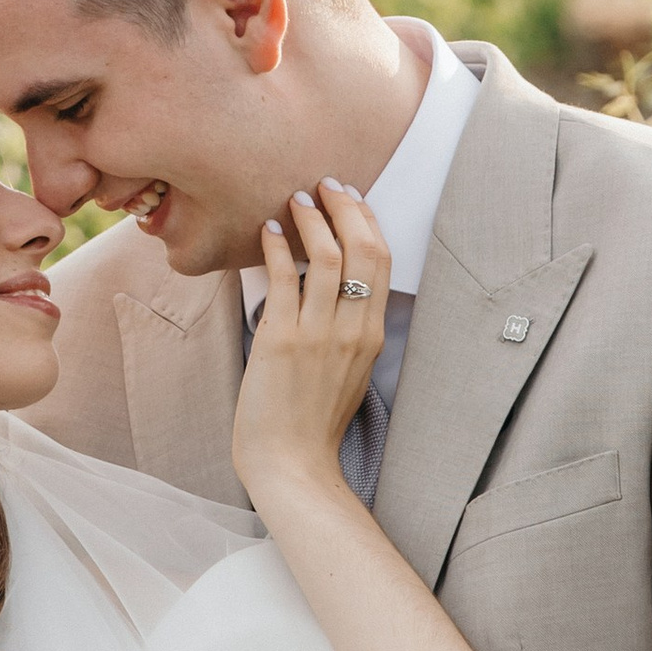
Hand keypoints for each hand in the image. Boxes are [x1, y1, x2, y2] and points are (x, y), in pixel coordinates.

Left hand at [231, 181, 389, 511]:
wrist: (292, 464)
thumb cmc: (312, 424)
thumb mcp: (347, 372)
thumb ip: (347, 331)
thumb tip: (331, 289)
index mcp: (371, 335)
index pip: (382, 261)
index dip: (367, 221)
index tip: (350, 199)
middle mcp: (353, 329)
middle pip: (364, 248)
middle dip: (345, 207)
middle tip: (325, 185)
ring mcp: (319, 334)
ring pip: (329, 256)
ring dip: (312, 219)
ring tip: (295, 200)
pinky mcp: (282, 340)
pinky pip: (285, 278)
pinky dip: (279, 246)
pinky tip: (269, 230)